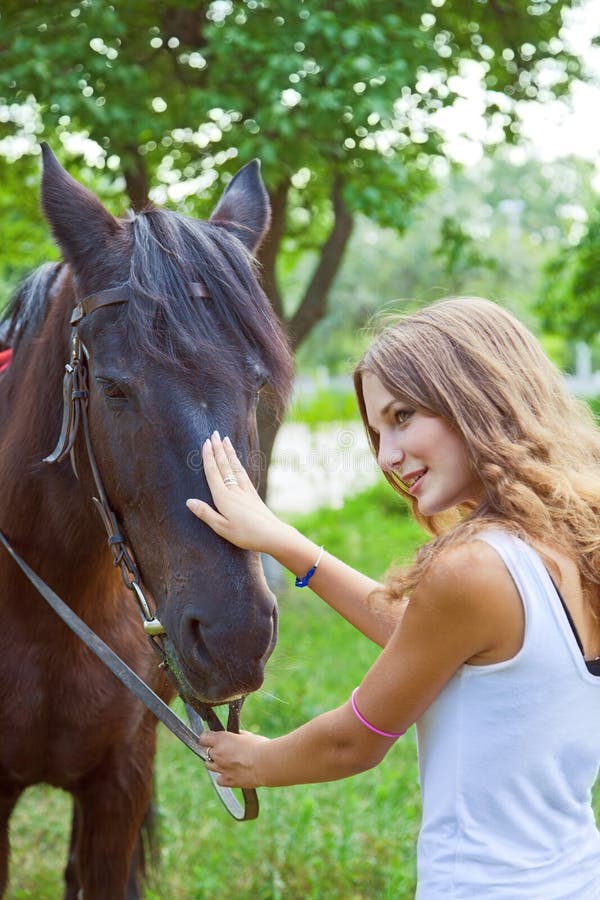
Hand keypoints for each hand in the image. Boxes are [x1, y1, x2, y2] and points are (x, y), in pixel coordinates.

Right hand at [186, 432, 286, 553]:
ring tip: (226, 440)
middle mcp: (234, 490)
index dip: (209, 457)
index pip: (213, 473)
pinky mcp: (253, 494)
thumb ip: (205, 513)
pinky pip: (243, 474)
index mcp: (223, 497)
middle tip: (214, 433)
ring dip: (229, 453)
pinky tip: (237, 460)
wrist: (272, 534)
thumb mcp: (221, 528)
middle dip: (218, 449)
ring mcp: (245, 490)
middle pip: (224, 466)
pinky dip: (238, 464)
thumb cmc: (246, 534)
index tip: (206, 442)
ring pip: (235, 467)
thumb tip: (188, 501)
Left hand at [200, 728, 269, 787]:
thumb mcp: (246, 735)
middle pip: (206, 752)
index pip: (203, 737)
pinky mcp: (227, 781)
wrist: (266, 764)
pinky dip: (223, 776)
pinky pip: (219, 779)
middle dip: (214, 750)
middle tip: (225, 750)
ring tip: (228, 761)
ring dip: (216, 763)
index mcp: (220, 739)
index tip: (212, 738)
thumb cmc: (259, 746)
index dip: (208, 737)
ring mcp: (220, 768)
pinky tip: (231, 773)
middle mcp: (217, 754)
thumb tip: (233, 737)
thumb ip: (235, 736)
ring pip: (209, 766)